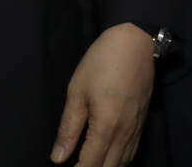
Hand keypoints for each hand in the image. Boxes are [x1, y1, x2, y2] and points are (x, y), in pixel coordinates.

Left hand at [51, 23, 153, 166]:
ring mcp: (136, 130)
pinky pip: (131, 153)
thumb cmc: (101, 63)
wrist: (133, 45)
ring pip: (122, 164)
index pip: (90, 164)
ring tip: (87, 162)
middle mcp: (124, 135)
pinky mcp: (141, 124)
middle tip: (74, 164)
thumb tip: (58, 157)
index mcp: (106, 127)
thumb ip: (68, 127)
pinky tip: (108, 156)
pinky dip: (119, 161)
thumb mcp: (77, 91)